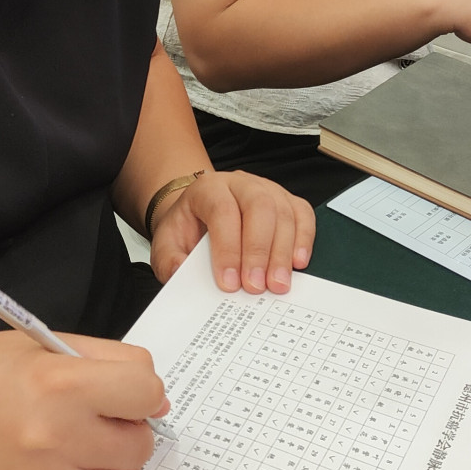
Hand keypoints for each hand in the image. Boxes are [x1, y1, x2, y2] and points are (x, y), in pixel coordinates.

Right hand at [0, 329, 166, 469]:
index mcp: (61, 383)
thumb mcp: (53, 345)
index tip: (124, 391)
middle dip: (129, 429)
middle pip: (142, 444)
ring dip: (117, 464)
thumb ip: (116, 363)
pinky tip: (63, 466)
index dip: (142, 391)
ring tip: (86, 444)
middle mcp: (55, 436)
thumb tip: (159, 404)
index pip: (147, 393)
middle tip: (98, 418)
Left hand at [149, 169, 314, 294]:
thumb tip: (180, 272)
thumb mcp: (166, 244)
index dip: (228, 248)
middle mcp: (241, 183)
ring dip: (282, 252)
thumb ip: (169, 259)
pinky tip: (297, 263)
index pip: (222, 211)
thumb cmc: (187, 229)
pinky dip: (304, 239)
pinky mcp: (286, 200)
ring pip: (284, 211)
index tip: (229, 283)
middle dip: (259, 250)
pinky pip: (302, 214)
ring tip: (278, 284)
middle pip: (259, 207)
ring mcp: (267, 188)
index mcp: (208, 188)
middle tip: (257, 286)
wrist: (200, 214)